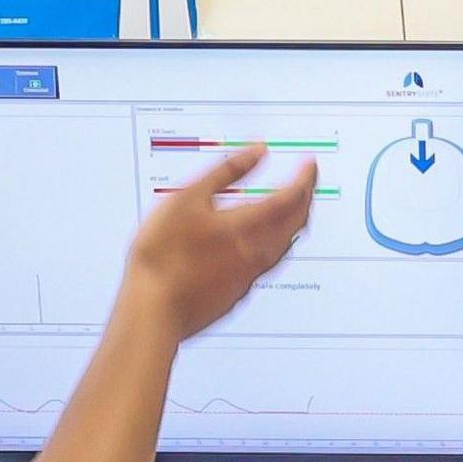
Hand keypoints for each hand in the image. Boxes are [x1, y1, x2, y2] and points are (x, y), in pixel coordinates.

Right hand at [116, 144, 317, 338]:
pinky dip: (275, 245)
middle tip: (306, 183)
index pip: (291, 197)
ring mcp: (249, 277)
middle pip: (296, 223)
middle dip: (306, 199)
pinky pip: (268, 265)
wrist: (153, 309)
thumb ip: (226, 171)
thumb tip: (257, 152)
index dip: (305, 178)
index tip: (309, 164)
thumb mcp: (188, 198)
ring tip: (290, 210)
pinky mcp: (237, 294)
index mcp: (247, 226)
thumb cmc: (163, 254)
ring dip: (294, 224)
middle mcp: (256, 253)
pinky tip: (261, 243)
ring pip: (285, 247)